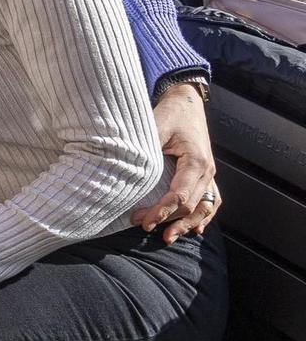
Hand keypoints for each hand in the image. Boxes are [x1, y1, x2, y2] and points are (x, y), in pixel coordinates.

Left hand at [131, 81, 218, 242]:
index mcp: (196, 162)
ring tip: (168, 237)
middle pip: (190, 205)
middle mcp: (207, 171)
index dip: (161, 211)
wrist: (185, 103)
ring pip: (204, 207)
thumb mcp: (155, 126)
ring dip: (187, 224)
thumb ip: (146, 148)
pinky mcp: (206, 175)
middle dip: (167, 219)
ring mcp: (209, 174)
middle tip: (142, 226)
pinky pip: (212, 200)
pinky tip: (195, 229)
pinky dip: (204, 216)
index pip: (179, 195)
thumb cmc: (171, 114)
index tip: (142, 221)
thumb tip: (128, 168)